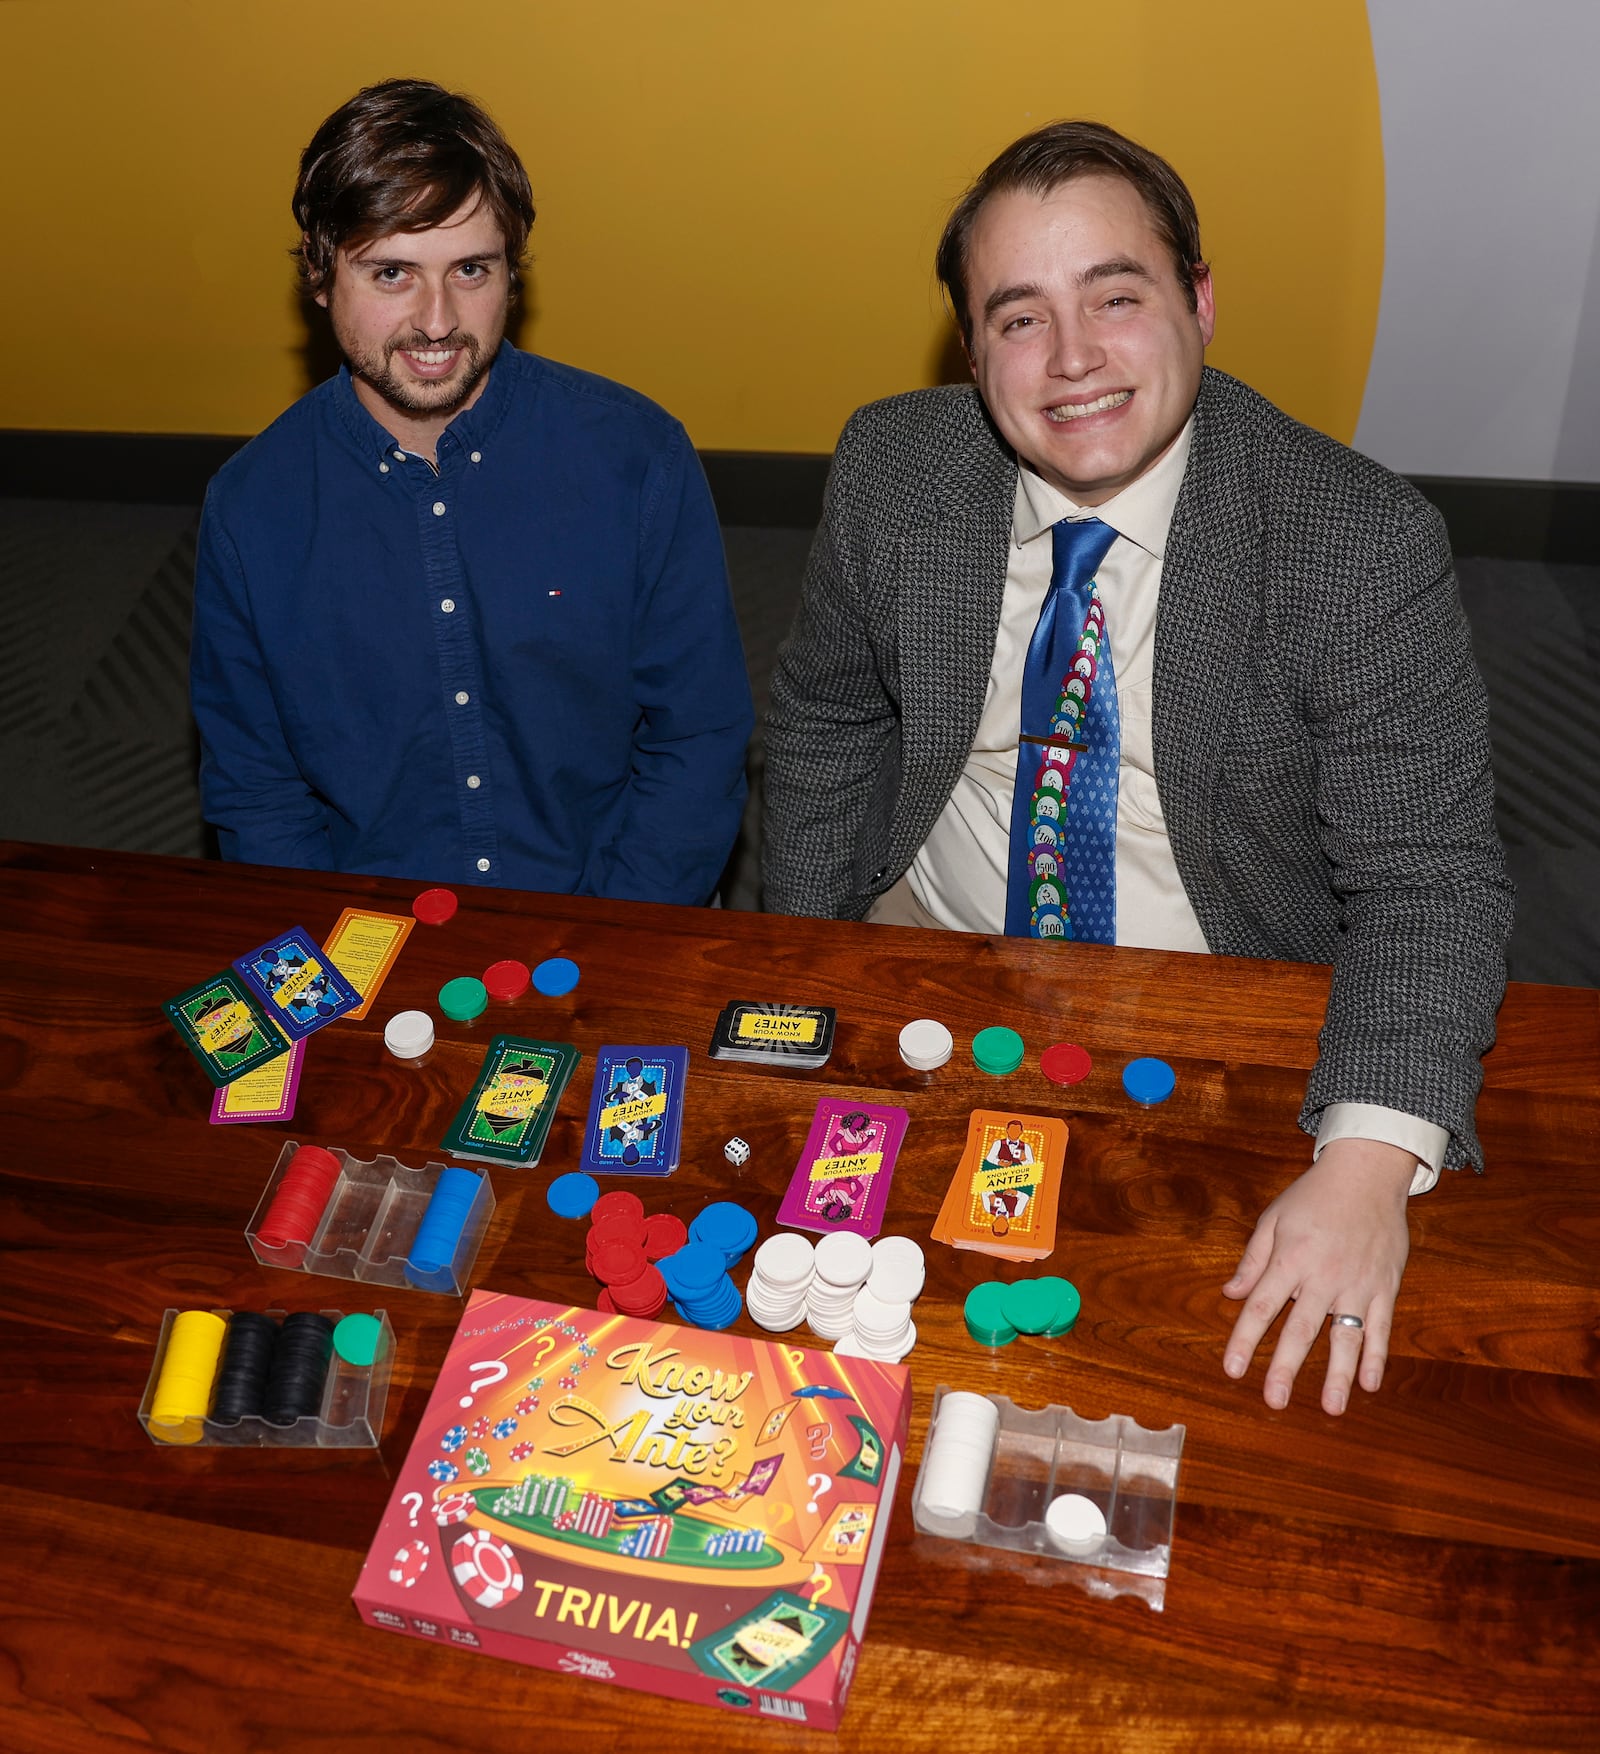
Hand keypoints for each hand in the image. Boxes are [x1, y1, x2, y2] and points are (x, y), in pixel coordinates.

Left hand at [1221, 1139, 1414, 1414]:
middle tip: (1274, 1401)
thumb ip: (1252, 1260)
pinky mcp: (1385, 1286)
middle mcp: (1324, 1276)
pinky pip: (1380, 1328)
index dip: (1244, 1340)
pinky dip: (1376, 1357)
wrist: (1368, 1173)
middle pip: (1300, 1330)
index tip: (1232, 1369)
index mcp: (1291, 1259)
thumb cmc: (1314, 1195)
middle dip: (1286, 1368)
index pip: (1261, 1306)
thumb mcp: (1274, 1218)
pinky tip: (1368, 1384)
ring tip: (1331, 1408)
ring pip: (1346, 1337)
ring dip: (1338, 1375)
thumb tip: (1230, 1294)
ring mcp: (1358, 1284)